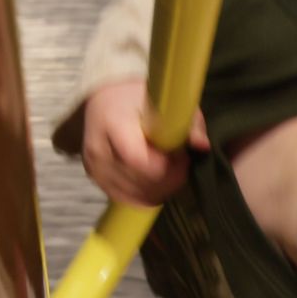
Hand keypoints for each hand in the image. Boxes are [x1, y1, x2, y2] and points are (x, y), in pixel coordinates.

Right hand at [80, 80, 203, 205]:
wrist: (104, 100)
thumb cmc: (137, 98)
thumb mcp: (166, 101)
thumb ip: (188, 122)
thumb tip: (202, 146)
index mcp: (113, 123)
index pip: (138, 160)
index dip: (166, 167)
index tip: (183, 157)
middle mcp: (98, 149)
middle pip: (138, 182)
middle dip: (168, 179)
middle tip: (180, 164)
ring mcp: (94, 167)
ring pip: (134, 194)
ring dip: (158, 189)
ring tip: (168, 170)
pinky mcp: (96, 178)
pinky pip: (125, 198)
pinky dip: (145, 195)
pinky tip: (156, 182)